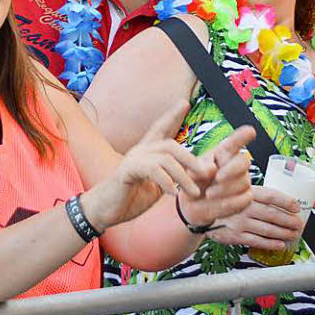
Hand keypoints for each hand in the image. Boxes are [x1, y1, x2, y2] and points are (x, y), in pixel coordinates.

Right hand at [83, 102, 223, 229]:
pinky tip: (173, 193)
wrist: (105, 211)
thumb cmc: (132, 199)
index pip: (161, 128)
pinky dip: (166, 182)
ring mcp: (133, 159)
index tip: (185, 102)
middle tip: (205, 173)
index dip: (172, 115)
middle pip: (170, 144)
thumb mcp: (162, 188)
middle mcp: (140, 151)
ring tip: (194, 192)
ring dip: (183, 176)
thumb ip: (182, 178)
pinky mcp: (127, 171)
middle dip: (190, 158)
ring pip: (165, 158)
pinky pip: (152, 169)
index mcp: (147, 152)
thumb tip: (209, 169)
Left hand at [177, 126, 255, 227]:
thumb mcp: (191, 172)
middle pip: (244, 161)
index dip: (243, 136)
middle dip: (232, 169)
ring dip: (225, 189)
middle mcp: (235, 165)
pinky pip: (245, 198)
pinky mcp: (245, 197)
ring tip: (209, 194)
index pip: (235, 142)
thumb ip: (200, 168)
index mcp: (222, 153)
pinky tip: (220, 203)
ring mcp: (242, 181)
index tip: (250, 131)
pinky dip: (231, 201)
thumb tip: (212, 167)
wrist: (191, 205)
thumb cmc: (192, 182)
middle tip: (217, 177)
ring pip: (244, 181)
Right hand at [205, 186, 304, 250]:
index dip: (286, 201)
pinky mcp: (236, 235)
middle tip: (299, 224)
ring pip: (267, 229)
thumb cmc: (224, 200)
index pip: (271, 195)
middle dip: (289, 221)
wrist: (201, 212)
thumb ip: (256, 194)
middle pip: (272, 214)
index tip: (297, 207)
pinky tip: (280, 245)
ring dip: (283, 233)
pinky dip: (270, 244)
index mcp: (247, 192)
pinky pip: (257, 241)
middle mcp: (244, 206)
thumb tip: (279, 200)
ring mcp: (240, 222)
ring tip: (293, 235)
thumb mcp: (238, 190)